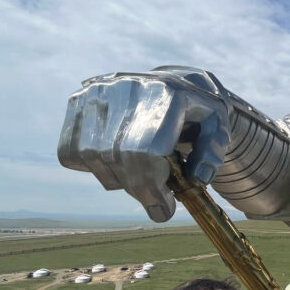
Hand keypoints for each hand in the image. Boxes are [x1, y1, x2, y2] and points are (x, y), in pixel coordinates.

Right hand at [57, 68, 230, 221]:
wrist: (176, 81)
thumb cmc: (199, 112)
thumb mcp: (218, 128)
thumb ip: (212, 153)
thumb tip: (196, 180)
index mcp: (166, 92)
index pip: (145, 151)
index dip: (152, 187)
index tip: (164, 208)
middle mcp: (127, 86)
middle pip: (118, 157)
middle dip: (138, 189)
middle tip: (156, 203)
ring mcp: (98, 91)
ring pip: (92, 156)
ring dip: (116, 180)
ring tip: (140, 177)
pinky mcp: (78, 99)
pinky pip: (70, 150)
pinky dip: (92, 167)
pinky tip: (118, 161)